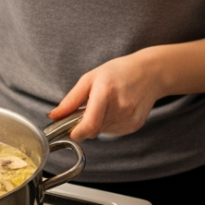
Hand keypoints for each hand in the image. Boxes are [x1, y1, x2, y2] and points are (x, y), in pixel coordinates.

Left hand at [49, 52, 163, 141]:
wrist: (151, 73)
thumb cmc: (119, 71)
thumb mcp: (90, 78)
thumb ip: (71, 100)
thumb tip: (53, 116)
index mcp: (105, 92)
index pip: (89, 125)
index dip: (77, 133)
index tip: (71, 131)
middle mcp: (119, 108)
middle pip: (94, 129)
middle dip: (87, 122)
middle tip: (92, 106)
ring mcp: (129, 118)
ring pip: (103, 132)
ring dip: (100, 123)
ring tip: (108, 104)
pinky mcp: (135, 125)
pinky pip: (114, 131)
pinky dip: (111, 124)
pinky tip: (118, 108)